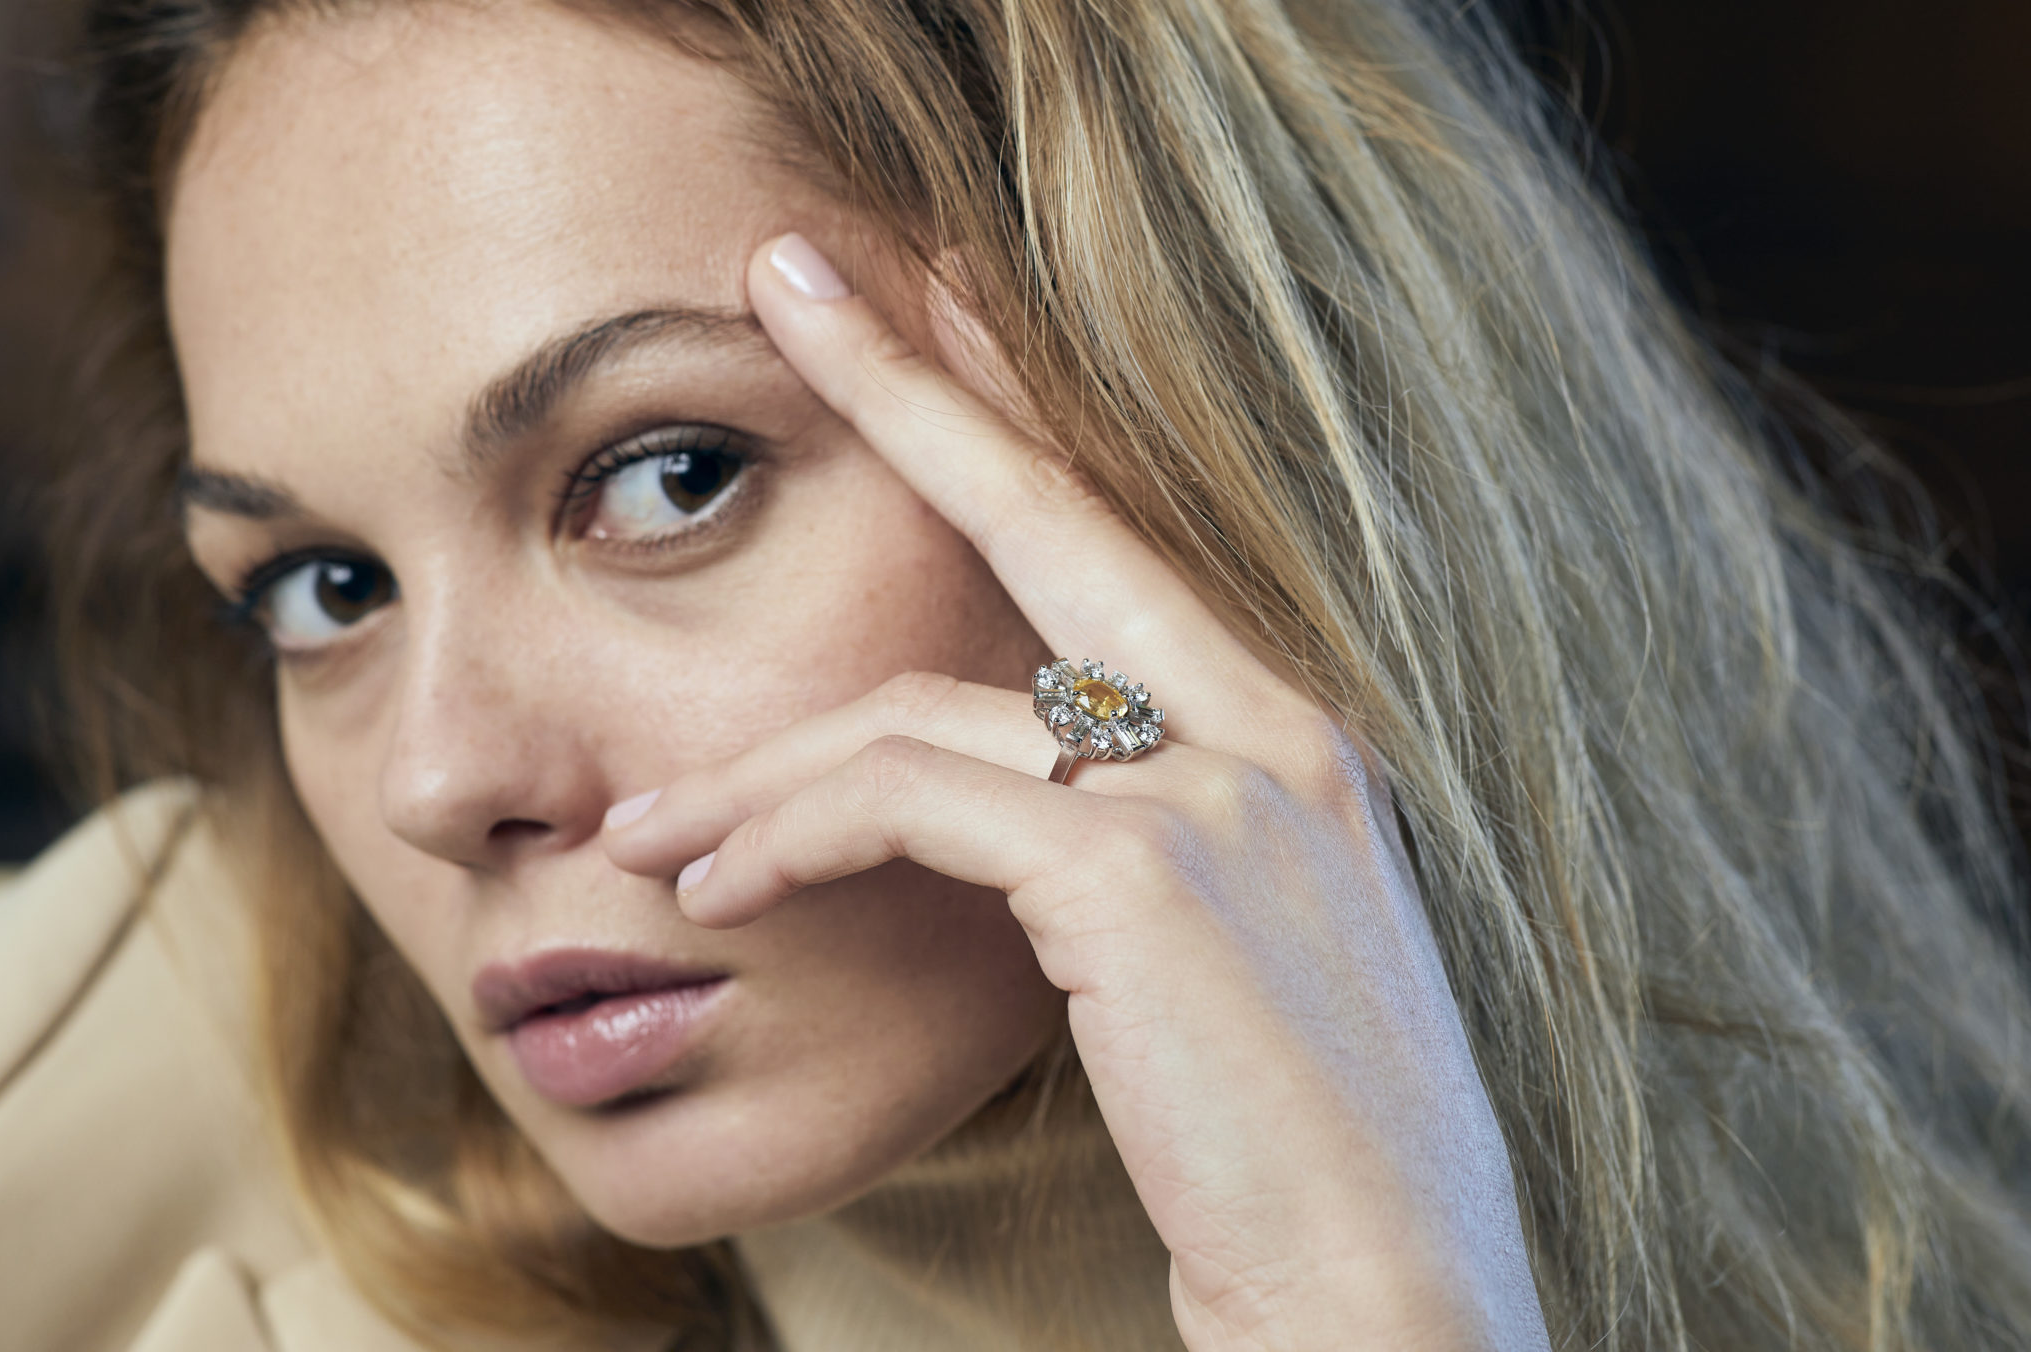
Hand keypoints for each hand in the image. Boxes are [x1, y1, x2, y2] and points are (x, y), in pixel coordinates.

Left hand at [600, 233, 1549, 1351]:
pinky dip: (790, 833)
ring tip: (643, 841)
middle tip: (785, 278)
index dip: (1017, 402)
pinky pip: (908, 804)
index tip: (929, 298)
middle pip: (1050, 508)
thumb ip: (1125, 843)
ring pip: (919, 708)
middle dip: (907, 382)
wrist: (1387, 1298)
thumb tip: (987, 798)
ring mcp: (1221, 790)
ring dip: (755, 770)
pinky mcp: (1145, 878)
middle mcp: (1275, 727)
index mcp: (1297, 735)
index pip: (1129, 528)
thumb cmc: (1289, 1150)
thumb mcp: (1221, 960)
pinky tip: (717, 885)